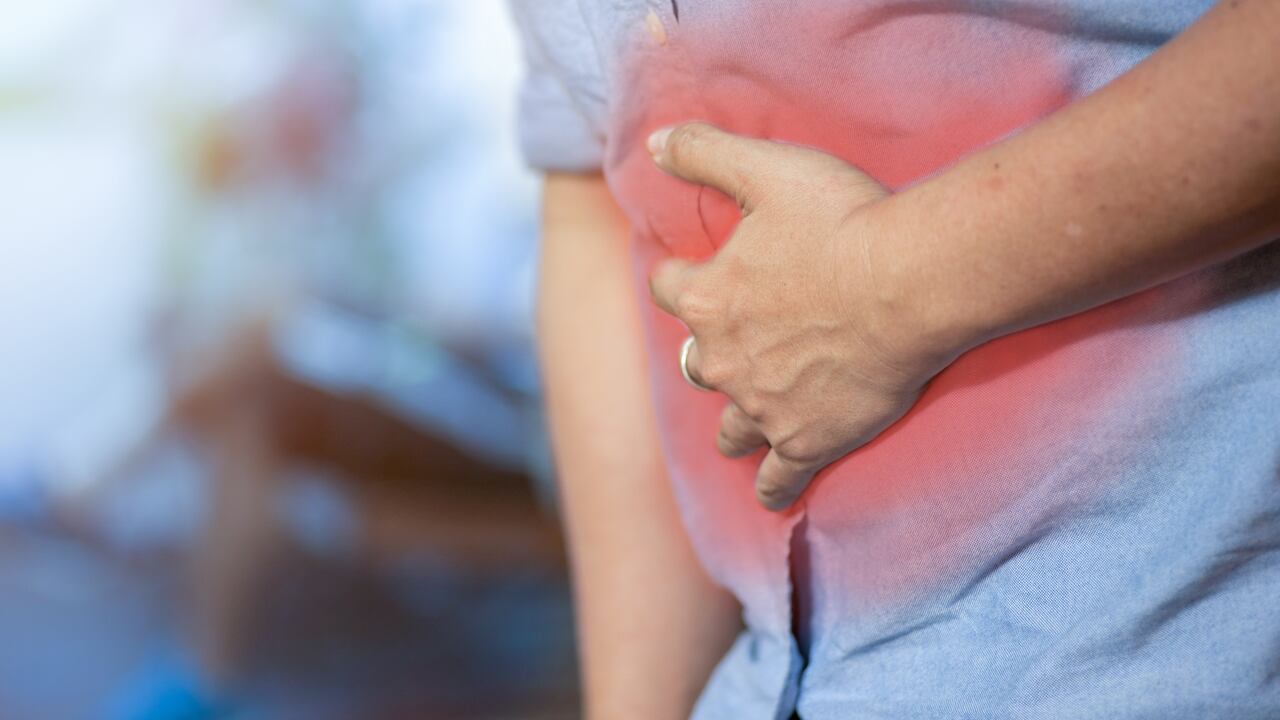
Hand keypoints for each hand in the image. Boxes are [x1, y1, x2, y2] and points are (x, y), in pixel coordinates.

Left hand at [647, 123, 959, 510]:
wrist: (911, 283)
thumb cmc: (843, 220)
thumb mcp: (766, 167)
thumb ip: (703, 151)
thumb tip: (651, 142)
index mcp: (708, 296)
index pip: (668, 289)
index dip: (680, 279)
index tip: (692, 276)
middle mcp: (724, 359)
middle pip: (697, 364)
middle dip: (710, 355)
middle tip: (736, 346)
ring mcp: (763, 408)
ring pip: (728, 427)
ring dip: (732, 422)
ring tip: (743, 423)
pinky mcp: (807, 442)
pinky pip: (776, 478)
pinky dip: (770, 485)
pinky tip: (769, 494)